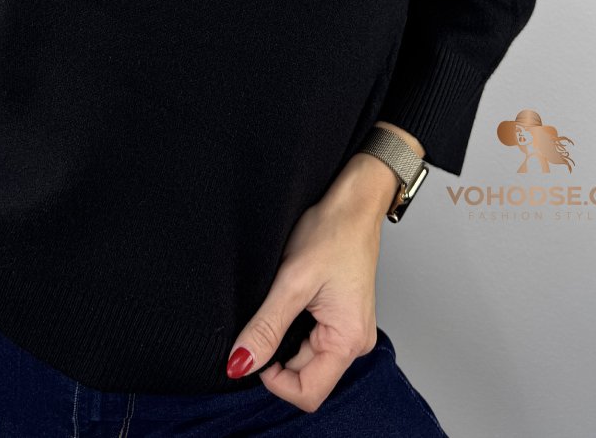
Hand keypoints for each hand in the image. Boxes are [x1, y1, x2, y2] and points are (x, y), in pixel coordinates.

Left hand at [225, 187, 384, 412]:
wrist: (353, 202)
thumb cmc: (333, 232)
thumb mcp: (292, 281)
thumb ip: (266, 327)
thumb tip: (240, 364)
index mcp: (349, 340)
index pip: (308, 392)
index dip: (274, 380)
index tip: (254, 350)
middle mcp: (354, 342)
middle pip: (306, 377)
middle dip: (277, 357)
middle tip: (266, 316)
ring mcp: (349, 331)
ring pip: (306, 359)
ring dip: (285, 342)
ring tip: (280, 304)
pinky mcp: (341, 318)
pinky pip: (312, 341)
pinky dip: (293, 330)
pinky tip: (289, 304)